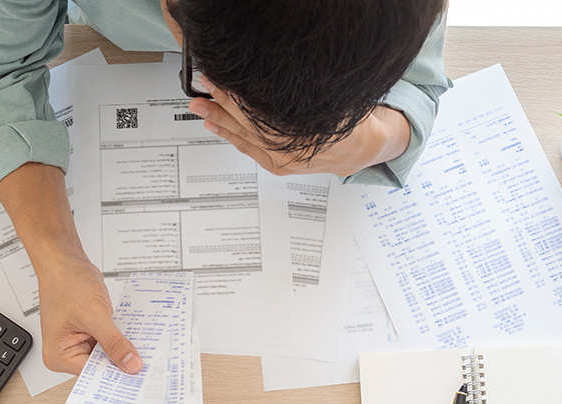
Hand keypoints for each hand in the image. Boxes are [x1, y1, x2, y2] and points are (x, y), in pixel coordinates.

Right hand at [37, 255, 142, 374]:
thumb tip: (131, 364)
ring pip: (108, 354)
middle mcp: (66, 353)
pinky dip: (121, 339)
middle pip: (101, 367)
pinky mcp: (89, 332)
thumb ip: (114, 342)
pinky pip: (109, 341)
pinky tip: (135, 336)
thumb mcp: (94, 315)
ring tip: (144, 350)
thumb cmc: (67, 283)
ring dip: (123, 350)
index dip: (116, 376)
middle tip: (147, 365)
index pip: (93, 375)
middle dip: (121, 363)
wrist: (65, 261)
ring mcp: (78, 342)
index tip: (139, 380)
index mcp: (59, 356)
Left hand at [188, 76, 410, 176]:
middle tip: (207, 84)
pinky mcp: (278, 166)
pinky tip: (214, 125)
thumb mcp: (329, 100)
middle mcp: (291, 150)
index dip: (242, 95)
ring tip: (200, 105)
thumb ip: (300, 95)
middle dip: (224, 101)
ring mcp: (282, 161)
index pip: (264, 111)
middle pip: (249, 122)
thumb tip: (267, 80)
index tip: (226, 80)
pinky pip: (249, 149)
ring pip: (245, 136)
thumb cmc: (349, 121)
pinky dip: (230, 136)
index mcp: (305, 132)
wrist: (361, 149)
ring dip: (220, 118)